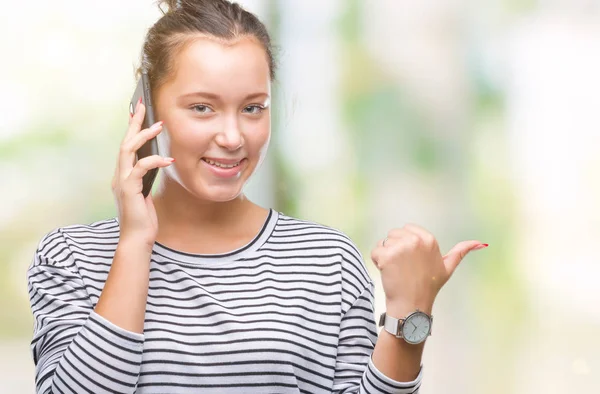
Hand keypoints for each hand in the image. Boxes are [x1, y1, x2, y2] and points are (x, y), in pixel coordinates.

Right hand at [111, 99, 173, 247]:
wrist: (137, 239)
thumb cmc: (143, 218)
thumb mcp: (146, 192)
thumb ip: (147, 176)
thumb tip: (157, 160)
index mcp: (123, 175)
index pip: (127, 146)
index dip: (132, 127)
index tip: (138, 110)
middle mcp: (119, 175)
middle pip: (125, 142)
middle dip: (135, 123)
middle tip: (144, 106)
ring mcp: (121, 182)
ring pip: (128, 150)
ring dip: (143, 136)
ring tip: (159, 126)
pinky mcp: (128, 190)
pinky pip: (140, 168)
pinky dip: (154, 161)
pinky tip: (168, 159)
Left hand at [370, 223, 487, 315]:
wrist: (412, 306)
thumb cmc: (429, 287)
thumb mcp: (447, 267)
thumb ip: (461, 252)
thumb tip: (482, 243)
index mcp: (429, 239)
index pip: (407, 229)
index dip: (406, 245)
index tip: (413, 262)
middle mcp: (416, 240)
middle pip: (393, 234)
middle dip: (395, 249)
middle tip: (405, 268)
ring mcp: (401, 247)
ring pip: (384, 242)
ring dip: (386, 255)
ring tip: (397, 271)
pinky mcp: (387, 255)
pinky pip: (375, 251)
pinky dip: (377, 261)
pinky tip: (388, 273)